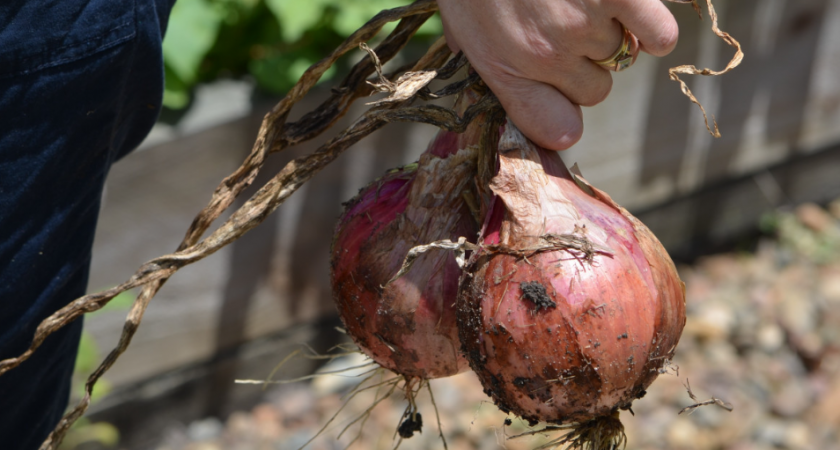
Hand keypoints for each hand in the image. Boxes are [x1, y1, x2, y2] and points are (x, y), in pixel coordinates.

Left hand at [437, 0, 678, 149]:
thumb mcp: (458, 18)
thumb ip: (479, 57)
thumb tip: (491, 88)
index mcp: (504, 67)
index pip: (553, 128)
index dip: (563, 116)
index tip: (564, 99)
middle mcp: (546, 56)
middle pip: (595, 92)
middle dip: (586, 65)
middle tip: (570, 27)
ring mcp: (584, 25)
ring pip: (622, 56)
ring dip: (612, 31)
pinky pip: (659, 35)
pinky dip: (653, 27)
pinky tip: (634, 9)